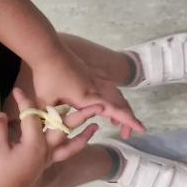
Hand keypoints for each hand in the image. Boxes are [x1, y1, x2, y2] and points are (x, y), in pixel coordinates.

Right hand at [0, 88, 101, 186]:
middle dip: (79, 114)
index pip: (31, 116)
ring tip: (96, 122)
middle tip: (96, 104)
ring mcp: (50, 156)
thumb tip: (2, 114)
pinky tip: (87, 137)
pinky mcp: (49, 161)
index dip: (24, 102)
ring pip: (72, 141)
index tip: (17, 91)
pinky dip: (79, 144)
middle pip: (64, 127)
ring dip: (85, 132)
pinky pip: (68, 152)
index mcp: (34, 142)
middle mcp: (46, 148)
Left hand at [31, 47, 145, 138]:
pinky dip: (114, 98)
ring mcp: (95, 79)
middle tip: (127, 134)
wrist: (48, 51)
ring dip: (121, 109)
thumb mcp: (45, 101)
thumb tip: (46, 135)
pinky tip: (108, 103)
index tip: (141, 129)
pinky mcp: (91, 74)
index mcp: (88, 97)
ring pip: (116, 95)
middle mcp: (96, 88)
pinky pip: (109, 87)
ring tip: (117, 123)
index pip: (115, 111)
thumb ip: (49, 119)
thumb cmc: (46, 76)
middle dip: (128, 120)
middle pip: (120, 104)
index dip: (129, 121)